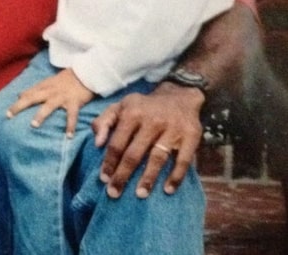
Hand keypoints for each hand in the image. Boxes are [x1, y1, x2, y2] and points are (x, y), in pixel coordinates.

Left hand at [7, 68, 93, 136]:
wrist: (86, 73)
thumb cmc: (67, 79)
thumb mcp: (49, 81)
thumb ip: (35, 88)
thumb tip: (19, 94)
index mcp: (45, 86)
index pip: (28, 94)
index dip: (17, 102)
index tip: (7, 113)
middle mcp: (50, 91)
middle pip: (32, 98)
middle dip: (20, 106)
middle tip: (9, 115)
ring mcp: (62, 96)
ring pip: (49, 106)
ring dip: (41, 115)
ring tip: (33, 125)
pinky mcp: (74, 102)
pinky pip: (72, 115)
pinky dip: (70, 125)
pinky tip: (68, 136)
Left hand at [92, 82, 203, 198]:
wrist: (179, 95)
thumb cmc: (143, 106)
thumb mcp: (120, 106)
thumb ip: (104, 122)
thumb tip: (97, 143)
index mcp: (132, 113)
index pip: (117, 143)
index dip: (109, 162)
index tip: (103, 179)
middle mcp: (151, 121)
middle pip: (134, 153)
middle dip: (123, 175)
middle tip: (114, 193)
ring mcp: (172, 129)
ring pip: (157, 158)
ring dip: (148, 178)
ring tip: (140, 194)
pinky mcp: (191, 136)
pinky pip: (183, 160)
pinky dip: (176, 176)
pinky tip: (168, 189)